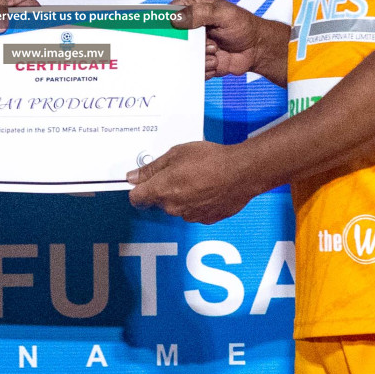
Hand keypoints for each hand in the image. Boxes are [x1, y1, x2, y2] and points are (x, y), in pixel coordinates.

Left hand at [126, 140, 258, 223]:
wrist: (241, 172)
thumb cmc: (210, 159)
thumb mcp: (176, 154)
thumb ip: (152, 168)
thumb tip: (133, 176)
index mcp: (162, 190)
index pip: (136, 199)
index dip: (138, 189)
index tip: (142, 182)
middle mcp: (173, 208)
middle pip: (158, 201)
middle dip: (164, 188)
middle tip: (179, 172)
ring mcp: (190, 216)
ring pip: (177, 206)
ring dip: (182, 195)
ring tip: (198, 178)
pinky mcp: (205, 220)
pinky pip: (194, 211)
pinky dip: (197, 202)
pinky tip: (208, 188)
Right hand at [170, 0, 273, 78]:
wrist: (256, 49)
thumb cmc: (243, 25)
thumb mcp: (223, 13)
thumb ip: (200, 13)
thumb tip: (176, 18)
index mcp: (190, 7)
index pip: (168, 13)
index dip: (168, 23)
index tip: (179, 31)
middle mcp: (188, 26)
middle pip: (172, 38)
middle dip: (189, 45)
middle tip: (209, 43)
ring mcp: (192, 44)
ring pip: (182, 56)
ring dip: (201, 56)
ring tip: (216, 51)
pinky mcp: (198, 61)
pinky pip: (192, 69)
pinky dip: (206, 67)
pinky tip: (218, 61)